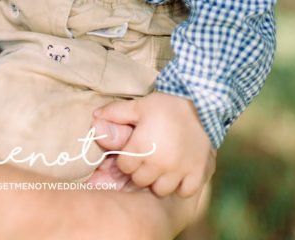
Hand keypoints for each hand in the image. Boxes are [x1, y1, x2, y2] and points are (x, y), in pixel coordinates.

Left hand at [92, 92, 215, 197]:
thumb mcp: (139, 106)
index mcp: (141, 146)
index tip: (133, 151)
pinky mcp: (197, 173)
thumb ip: (115, 113)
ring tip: (161, 167)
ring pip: (160, 190)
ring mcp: (179, 170)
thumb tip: (94, 117)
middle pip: (140, 180)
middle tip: (147, 158)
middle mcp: (159, 162)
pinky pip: (185, 191)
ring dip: (159, 181)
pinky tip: (178, 173)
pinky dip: (181, 186)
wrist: (201, 103)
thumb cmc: (166, 104)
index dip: (126, 159)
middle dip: (140, 171)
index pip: (124, 167)